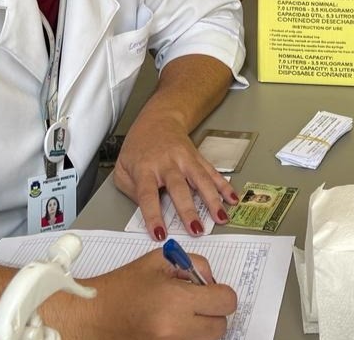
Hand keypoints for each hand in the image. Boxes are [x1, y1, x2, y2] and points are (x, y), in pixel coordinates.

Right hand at [63, 248, 236, 339]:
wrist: (91, 316)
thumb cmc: (121, 287)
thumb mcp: (158, 261)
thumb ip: (193, 264)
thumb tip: (212, 281)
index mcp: (176, 300)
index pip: (226, 301)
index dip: (220, 293)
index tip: (210, 291)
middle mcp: (176, 329)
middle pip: (220, 327)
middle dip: (212, 313)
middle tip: (195, 305)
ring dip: (201, 329)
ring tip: (179, 316)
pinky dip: (187, 338)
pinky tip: (170, 327)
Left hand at [114, 114, 236, 240]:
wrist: (158, 120)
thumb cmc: (138, 147)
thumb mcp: (122, 168)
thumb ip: (130, 190)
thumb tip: (145, 209)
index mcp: (145, 168)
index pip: (148, 195)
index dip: (153, 215)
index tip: (160, 234)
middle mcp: (167, 163)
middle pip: (179, 188)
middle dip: (188, 210)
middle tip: (196, 230)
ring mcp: (185, 159)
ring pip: (200, 180)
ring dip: (212, 200)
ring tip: (221, 217)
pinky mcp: (197, 158)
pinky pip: (212, 173)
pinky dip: (224, 186)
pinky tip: (232, 199)